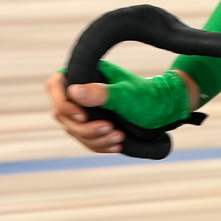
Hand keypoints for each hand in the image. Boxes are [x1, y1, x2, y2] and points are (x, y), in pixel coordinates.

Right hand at [46, 66, 197, 155]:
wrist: (165, 109)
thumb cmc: (147, 96)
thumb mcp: (125, 95)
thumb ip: (100, 93)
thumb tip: (73, 90)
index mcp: (85, 75)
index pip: (55, 85)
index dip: (62, 102)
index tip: (82, 114)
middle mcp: (82, 92)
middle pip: (64, 115)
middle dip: (85, 127)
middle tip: (110, 128)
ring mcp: (86, 110)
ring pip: (75, 131)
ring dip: (95, 139)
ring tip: (119, 138)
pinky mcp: (94, 125)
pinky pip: (87, 140)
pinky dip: (100, 145)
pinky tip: (117, 145)